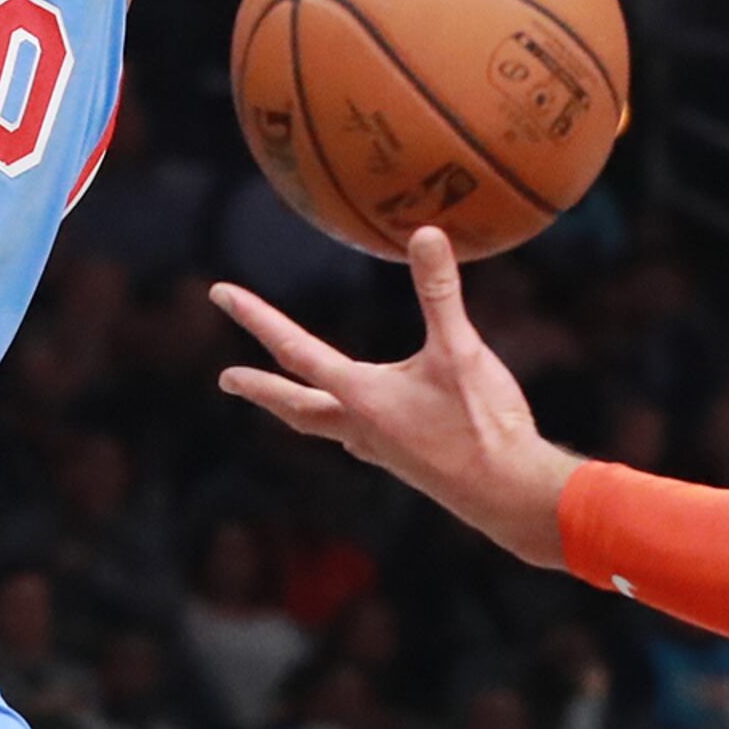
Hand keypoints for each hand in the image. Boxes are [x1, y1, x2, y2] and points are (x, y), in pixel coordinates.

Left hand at [215, 231, 570, 565]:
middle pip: (294, 405)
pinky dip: (341, 421)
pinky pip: (356, 437)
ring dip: (297, 407)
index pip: (294, 351)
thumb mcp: (460, 350)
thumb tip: (427, 232)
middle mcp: (359, 426)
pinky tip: (359, 421)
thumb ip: (440, 292)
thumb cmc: (482, 425)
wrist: (508, 496)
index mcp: (361, 397)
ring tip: (284, 399)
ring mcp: (380, 449)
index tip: (220, 294)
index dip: (255, 317)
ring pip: (323, 425)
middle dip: (258, 389)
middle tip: (227, 380)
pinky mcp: (404, 462)